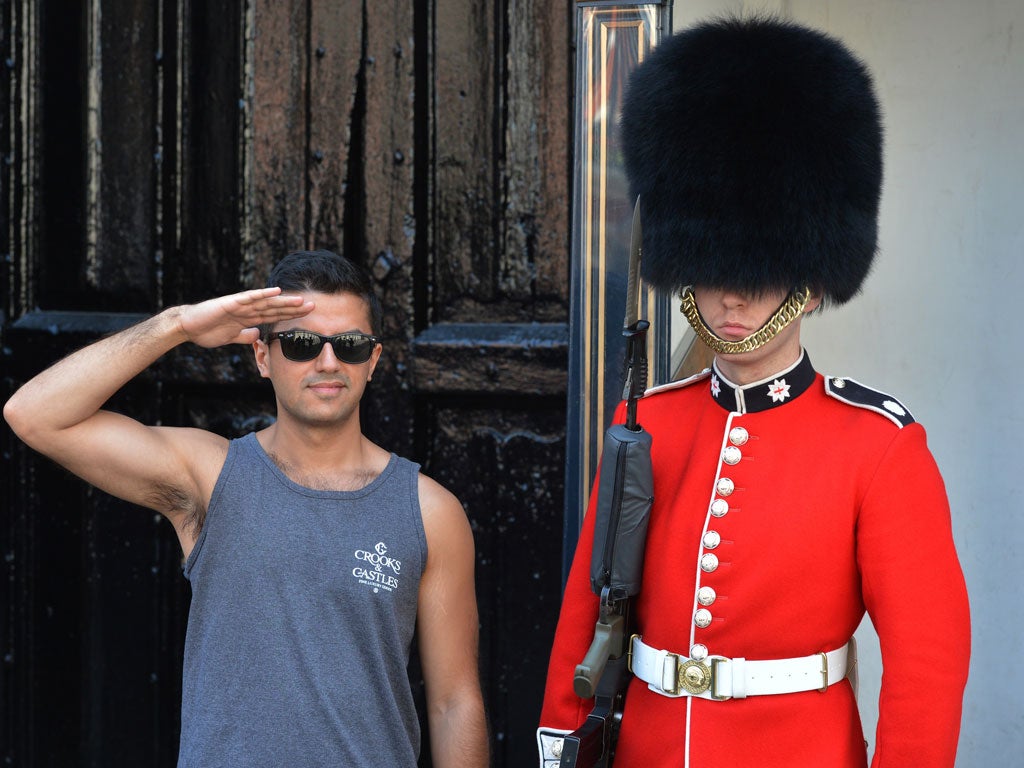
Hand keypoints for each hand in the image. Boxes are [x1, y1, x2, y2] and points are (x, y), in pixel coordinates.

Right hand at [177, 287, 313, 347]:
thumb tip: (257, 336)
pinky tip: (276, 291)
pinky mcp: (231, 303)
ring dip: (284, 301)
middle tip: (314, 306)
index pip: (274, 316)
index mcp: (249, 317)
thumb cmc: (207, 331)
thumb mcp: (232, 337)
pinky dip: (263, 294)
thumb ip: (245, 336)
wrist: (188, 327)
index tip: (308, 316)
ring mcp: (240, 305)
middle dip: (294, 308)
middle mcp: (248, 309)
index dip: (291, 315)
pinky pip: (249, 298)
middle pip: (275, 307)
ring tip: (301, 300)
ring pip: (267, 302)